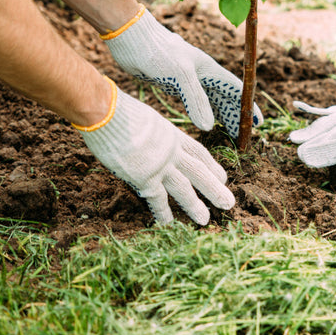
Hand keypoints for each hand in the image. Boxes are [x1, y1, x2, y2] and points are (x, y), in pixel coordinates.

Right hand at [76, 79, 235, 224]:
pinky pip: (156, 199)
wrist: (106, 112)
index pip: (199, 152)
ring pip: (183, 189)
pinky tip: (168, 224)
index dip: (212, 166)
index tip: (222, 177)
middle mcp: (171, 151)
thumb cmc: (117, 110)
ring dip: (194, 205)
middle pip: (199, 172)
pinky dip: (162, 213)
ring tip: (205, 220)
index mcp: (172, 134)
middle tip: (228, 203)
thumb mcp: (145, 118)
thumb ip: (151, 133)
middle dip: (214, 188)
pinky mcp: (144, 177)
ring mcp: (160, 165)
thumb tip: (144, 139)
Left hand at [103, 7, 263, 138]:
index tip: (257, 123)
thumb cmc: (158, 50)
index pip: (236, 91)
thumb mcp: (181, 75)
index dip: (247, 106)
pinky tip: (202, 122)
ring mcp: (188, 79)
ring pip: (210, 100)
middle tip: (244, 135)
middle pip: (226, 97)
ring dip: (221, 115)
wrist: (131, 37)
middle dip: (236, 115)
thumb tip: (209, 127)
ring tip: (229, 133)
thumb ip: (196, 101)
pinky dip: (202, 112)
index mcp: (209, 69)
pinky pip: (193, 102)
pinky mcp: (173, 82)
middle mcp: (202, 74)